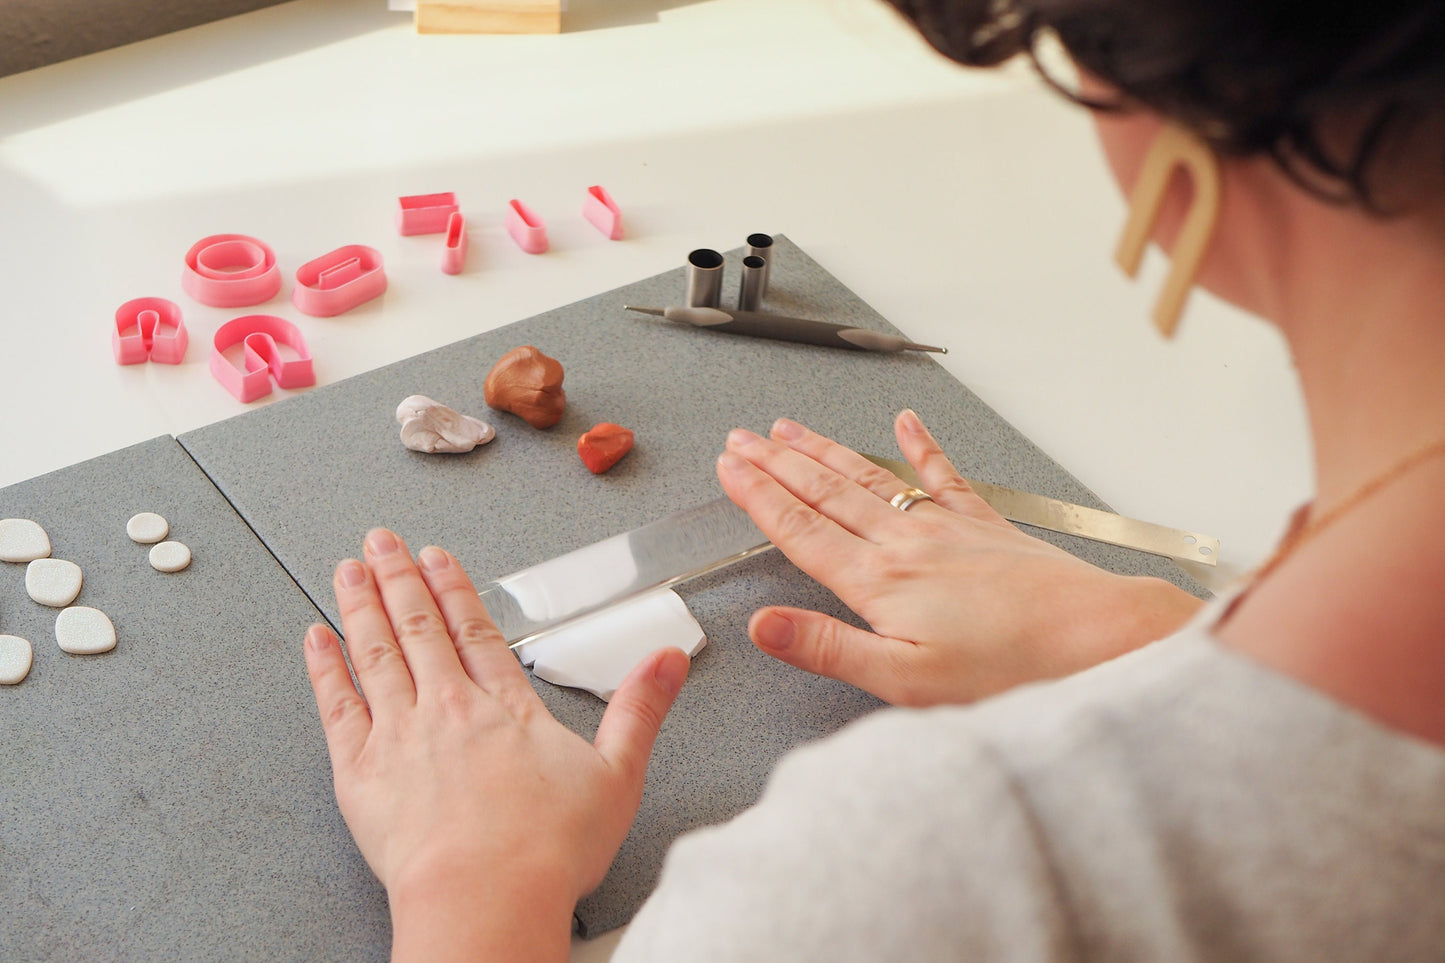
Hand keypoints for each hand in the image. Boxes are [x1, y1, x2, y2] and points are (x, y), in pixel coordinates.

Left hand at [303, 529, 688, 961]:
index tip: (437, 558)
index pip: (474, 630)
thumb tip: (668, 660)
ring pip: (376, 652)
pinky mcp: (362, 772)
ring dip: (361, 604)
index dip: (453, 589)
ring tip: (349, 569)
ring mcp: (400, 736)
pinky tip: (316, 639)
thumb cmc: (546, 851)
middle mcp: (448, 709)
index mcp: (505, 708)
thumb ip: (639, 710)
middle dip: (398, 578)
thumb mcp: (617, 775)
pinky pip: (337, 705)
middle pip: (418, 628)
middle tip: (381, 542)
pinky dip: (324, 667)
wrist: (485, 899)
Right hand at [716, 411, 1201, 705]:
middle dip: (777, 464)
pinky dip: (921, 444)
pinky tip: (906, 421)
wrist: (1092, 636)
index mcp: (879, 581)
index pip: (801, 530)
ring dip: (824, 451)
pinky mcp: (984, 526)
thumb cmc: (1007, 667)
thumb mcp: (903, 678)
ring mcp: (945, 528)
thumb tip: (764, 627)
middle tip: (741, 439)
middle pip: (825, 493)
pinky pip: (943, 474)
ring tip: (790, 429)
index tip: (729, 469)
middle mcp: (905, 543)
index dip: (758, 497)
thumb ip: (828, 647)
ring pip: (868, 478)